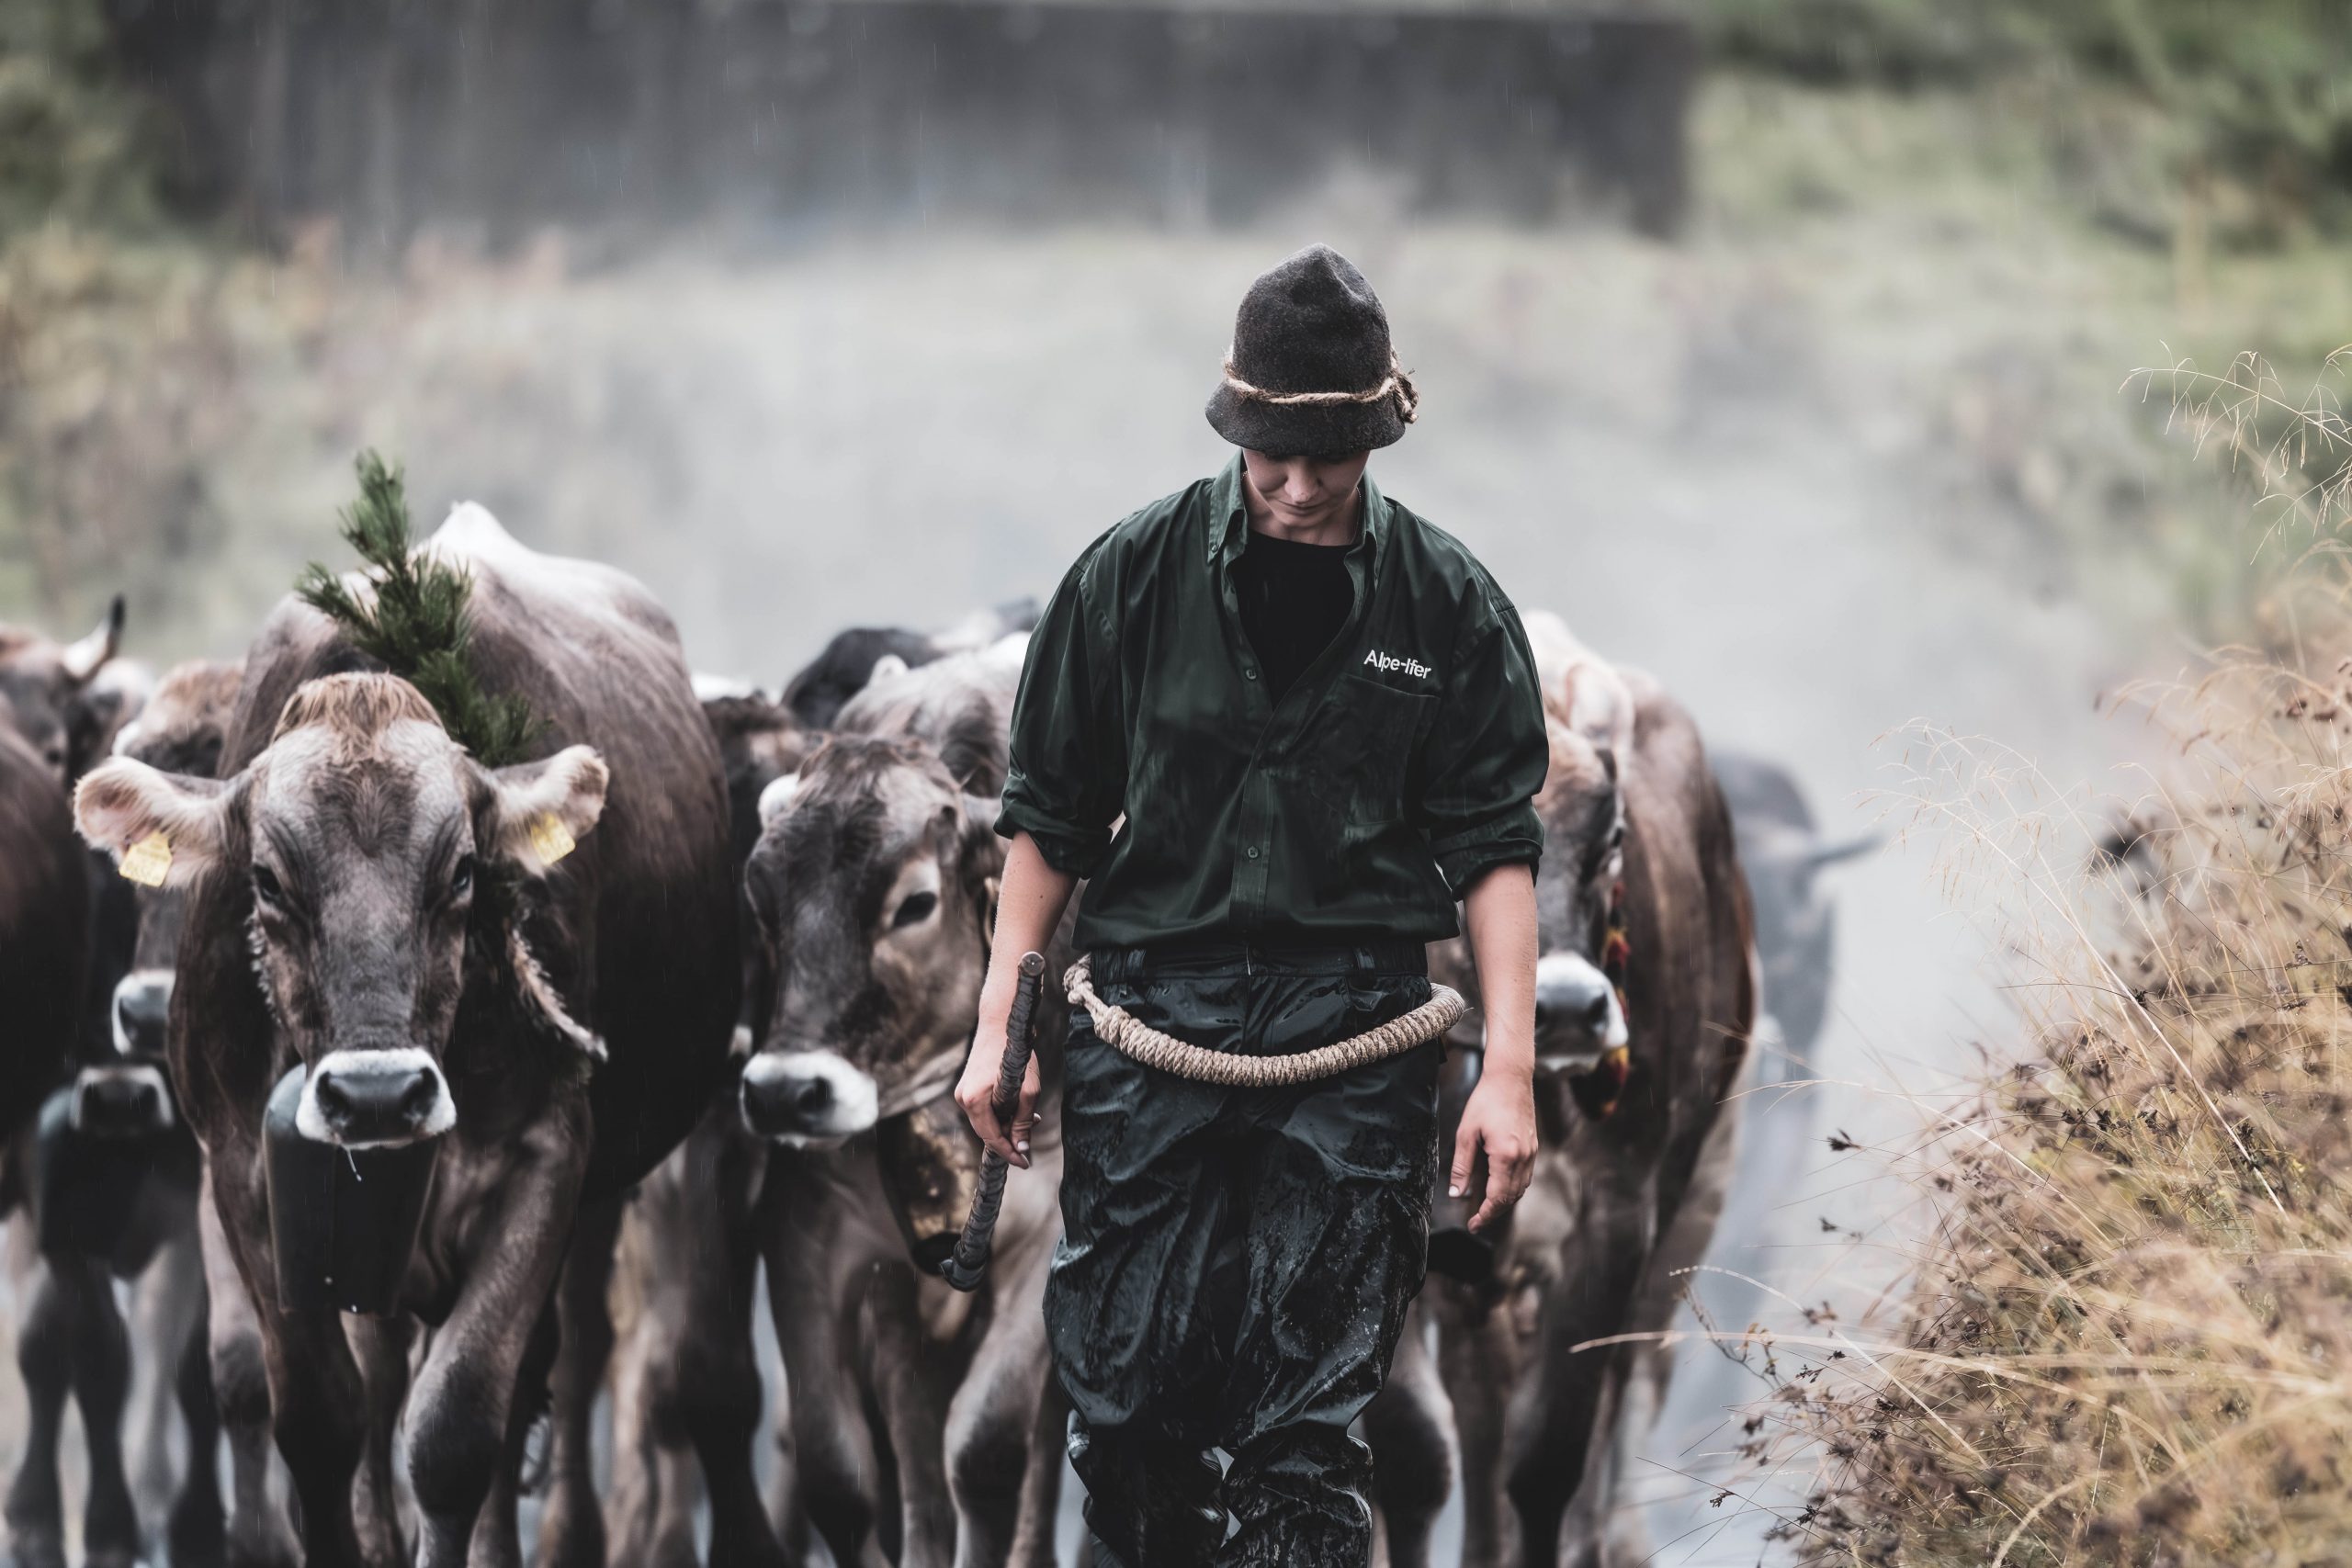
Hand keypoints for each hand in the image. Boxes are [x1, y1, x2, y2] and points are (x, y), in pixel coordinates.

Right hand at [955, 1013, 1040, 1169]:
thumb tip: (1021, 1148)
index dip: (1009, 1153)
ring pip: (986, 1120)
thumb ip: (1023, 1121)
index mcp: (974, 1101)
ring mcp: (963, 1092)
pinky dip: (1001, 1113)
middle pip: (987, 1131)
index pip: (991, 1138)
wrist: (1001, 1023)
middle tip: (1030, 1141)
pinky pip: (984, 1109)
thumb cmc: (1015, 1053)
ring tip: (1032, 1119)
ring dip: (1007, 1124)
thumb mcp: (1027, 1090)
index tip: (1025, 1163)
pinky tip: (1018, 1108)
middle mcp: (963, 1099)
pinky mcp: (968, 1086)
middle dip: (1009, 1139)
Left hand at [1451, 1066, 1536, 1232]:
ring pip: (1521, 1189)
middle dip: (1493, 1212)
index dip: (1485, 1215)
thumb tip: (1457, 1192)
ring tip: (1486, 1207)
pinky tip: (1500, 1187)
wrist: (1510, 1078)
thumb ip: (1462, 1166)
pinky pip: (1525, 1177)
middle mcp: (1523, 1158)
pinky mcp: (1533, 1147)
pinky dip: (1513, 1188)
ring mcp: (1531, 1153)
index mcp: (1506, 1156)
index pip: (1497, 1197)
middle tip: (1477, 1220)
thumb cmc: (1486, 1101)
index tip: (1473, 1224)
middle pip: (1511, 1198)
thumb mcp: (1466, 1133)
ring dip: (1504, 1202)